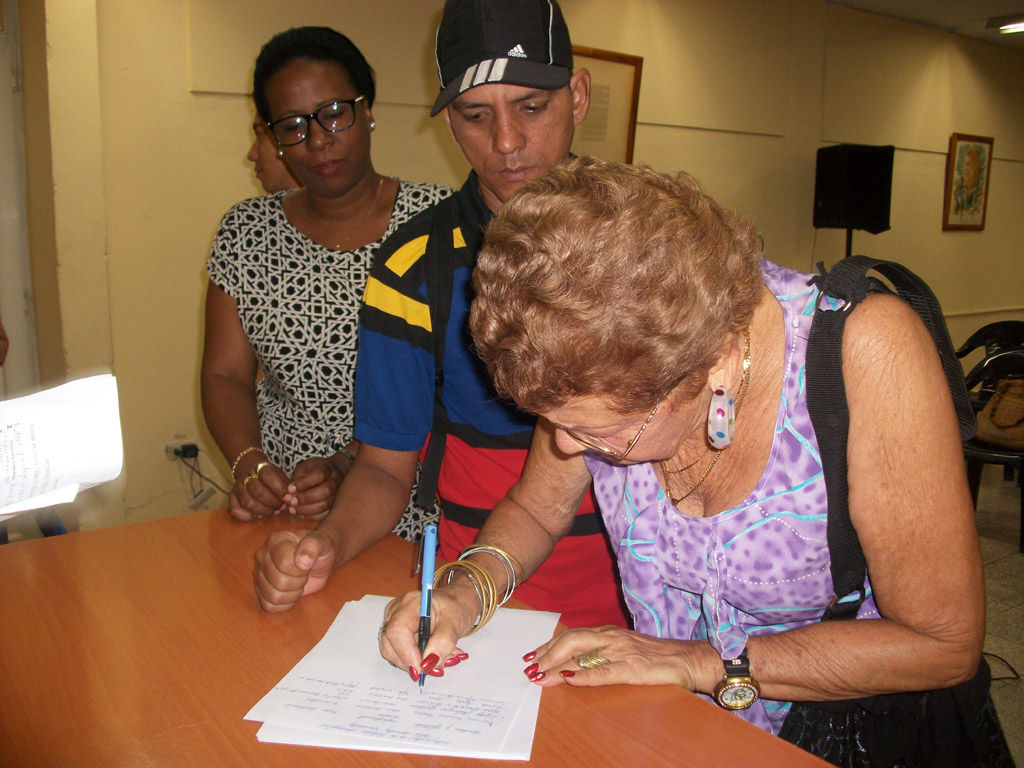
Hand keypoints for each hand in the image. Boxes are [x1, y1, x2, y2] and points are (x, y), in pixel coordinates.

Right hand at [228, 456, 288, 520]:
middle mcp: (246, 477)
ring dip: (263, 511)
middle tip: (281, 507)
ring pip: (247, 503)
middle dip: (272, 503)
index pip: (268, 476)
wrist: (251, 470)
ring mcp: (237, 488)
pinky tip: (258, 516)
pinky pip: (235, 511)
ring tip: (273, 512)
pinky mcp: (231, 498)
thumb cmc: (270, 478)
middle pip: (257, 491)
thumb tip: (292, 499)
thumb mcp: (280, 476)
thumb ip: (286, 487)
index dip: (279, 489)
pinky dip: (248, 517)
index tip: (288, 498)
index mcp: (261, 468)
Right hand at [252, 529, 336, 611]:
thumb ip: (313, 546)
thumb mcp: (322, 543)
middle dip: (299, 582)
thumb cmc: (319, 550)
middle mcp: (262, 555)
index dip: (301, 570)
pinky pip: (268, 606)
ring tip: (298, 582)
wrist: (317, 561)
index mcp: (276, 540)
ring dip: (292, 594)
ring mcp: (259, 573)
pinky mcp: (260, 589)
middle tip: (304, 574)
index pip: (284, 564)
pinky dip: (284, 604)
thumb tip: (301, 562)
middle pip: (279, 582)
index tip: (307, 564)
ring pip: (273, 596)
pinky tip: (291, 593)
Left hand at [285, 457, 343, 518]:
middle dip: (306, 498)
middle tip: (291, 502)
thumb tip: (289, 497)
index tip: (290, 489)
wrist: (328, 474)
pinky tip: (301, 514)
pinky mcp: (335, 505)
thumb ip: (297, 479)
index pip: (319, 474)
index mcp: (326, 467)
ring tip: (292, 510)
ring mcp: (338, 493)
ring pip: (326, 504)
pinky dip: (312, 516)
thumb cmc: (310, 471)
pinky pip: (326, 514)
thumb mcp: (303, 469)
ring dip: (307, 509)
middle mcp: (336, 480)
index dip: (304, 483)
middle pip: (326, 490)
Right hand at [379, 585, 476, 682]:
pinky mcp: (398, 633)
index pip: (397, 630)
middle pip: (390, 644)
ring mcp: (395, 622)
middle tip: (435, 666)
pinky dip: (416, 660)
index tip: (422, 668)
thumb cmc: (456, 606)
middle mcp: (397, 612)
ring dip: (415, 663)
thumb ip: (444, 641)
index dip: (407, 653)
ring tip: (439, 658)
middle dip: (411, 662)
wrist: (458, 602)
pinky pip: (399, 653)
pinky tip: (433, 655)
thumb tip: (429, 661)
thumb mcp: (456, 621)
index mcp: (410, 603)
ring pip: (392, 653)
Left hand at [520, 626, 698, 688]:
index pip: (571, 635)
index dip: (549, 646)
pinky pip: (605, 672)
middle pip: (571, 640)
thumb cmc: (655, 656)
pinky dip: (586, 675)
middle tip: (530, 669)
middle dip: (547, 654)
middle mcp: (611, 638)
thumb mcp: (623, 648)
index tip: (531, 657)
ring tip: (541, 676)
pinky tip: (571, 679)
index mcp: (607, 632)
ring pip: (582, 654)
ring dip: (558, 665)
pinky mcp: (633, 668)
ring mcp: (621, 651)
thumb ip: (601, 652)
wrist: (686, 658)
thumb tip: (573, 663)